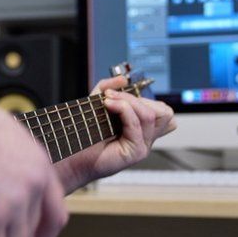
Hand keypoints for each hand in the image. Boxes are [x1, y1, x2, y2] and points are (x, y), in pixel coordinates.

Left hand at [55, 76, 176, 192]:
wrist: (73, 157)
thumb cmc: (85, 135)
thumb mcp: (96, 103)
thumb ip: (108, 87)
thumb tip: (123, 79)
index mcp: (142, 127)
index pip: (163, 110)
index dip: (147, 97)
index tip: (121, 93)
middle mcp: (146, 137)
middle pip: (163, 111)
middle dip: (137, 97)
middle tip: (113, 96)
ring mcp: (143, 145)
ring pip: (151, 114)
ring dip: (128, 100)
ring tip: (108, 100)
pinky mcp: (136, 151)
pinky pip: (137, 124)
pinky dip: (123, 109)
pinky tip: (109, 106)